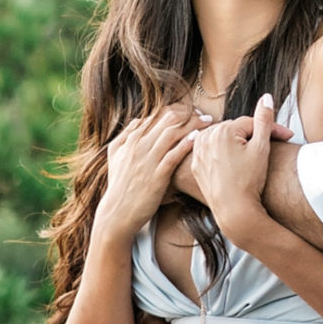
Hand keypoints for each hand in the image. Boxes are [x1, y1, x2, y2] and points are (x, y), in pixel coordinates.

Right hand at [97, 107, 202, 239]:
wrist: (117, 213)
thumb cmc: (119, 185)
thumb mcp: (114, 155)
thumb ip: (125, 135)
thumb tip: (139, 119)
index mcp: (131, 139)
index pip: (156, 115)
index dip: (176, 110)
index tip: (191, 111)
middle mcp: (139, 146)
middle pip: (167, 120)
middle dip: (188, 114)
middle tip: (203, 114)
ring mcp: (148, 161)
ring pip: (172, 134)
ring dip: (192, 124)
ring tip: (207, 122)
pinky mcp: (157, 176)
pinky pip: (173, 156)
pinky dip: (186, 144)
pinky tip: (197, 138)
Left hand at [191, 94, 276, 244]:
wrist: (234, 211)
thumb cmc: (250, 180)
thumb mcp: (262, 147)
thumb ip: (264, 119)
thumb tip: (266, 97)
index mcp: (223, 130)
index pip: (251, 123)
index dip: (271, 129)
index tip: (287, 137)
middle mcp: (206, 137)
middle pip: (236, 130)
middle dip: (253, 135)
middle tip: (273, 144)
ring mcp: (198, 152)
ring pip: (223, 139)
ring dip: (237, 142)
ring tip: (253, 153)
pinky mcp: (196, 165)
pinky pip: (212, 152)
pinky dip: (222, 153)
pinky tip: (234, 162)